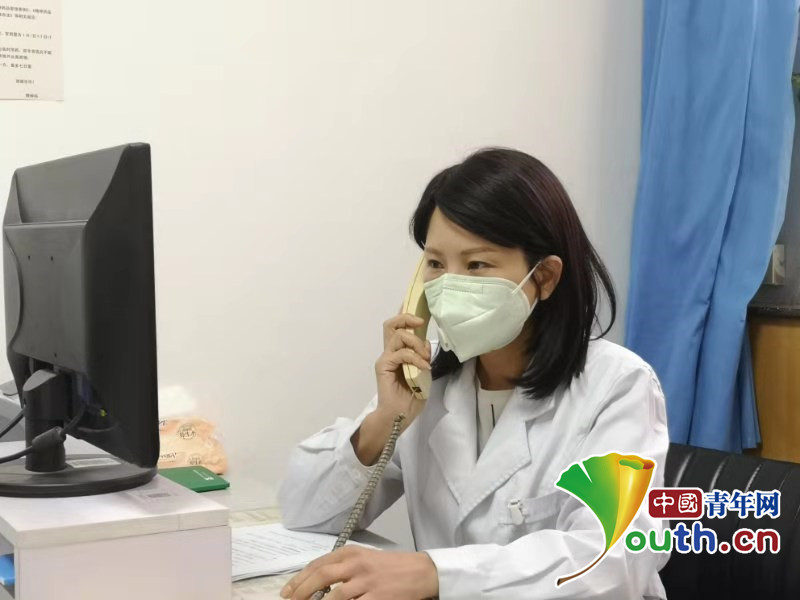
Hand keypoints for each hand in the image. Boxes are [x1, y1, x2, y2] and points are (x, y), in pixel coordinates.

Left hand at [279, 546, 438, 599]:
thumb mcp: (365, 558)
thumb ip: (342, 567)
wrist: (420, 572)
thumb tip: (316, 582)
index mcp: (351, 553)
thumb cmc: (391, 567)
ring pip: (334, 597)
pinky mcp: (377, 598)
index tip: (286, 592)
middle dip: (301, 591)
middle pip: (321, 577)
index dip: (299, 579)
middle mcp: (356, 564)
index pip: (318, 564)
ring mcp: (367, 582)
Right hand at [351, 313, 431, 465]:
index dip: (406, 313)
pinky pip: (400, 353)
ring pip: (398, 336)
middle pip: (391, 324)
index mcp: (398, 353)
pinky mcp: (384, 367)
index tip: (416, 302)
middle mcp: (389, 353)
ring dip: (416, 343)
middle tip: (421, 322)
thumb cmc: (410, 399)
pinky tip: (423, 367)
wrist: (398, 417)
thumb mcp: (423, 374)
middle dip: (406, 317)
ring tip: (425, 357)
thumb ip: (423, 358)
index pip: (399, 327)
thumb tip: (427, 345)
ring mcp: (386, 359)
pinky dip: (415, 357)